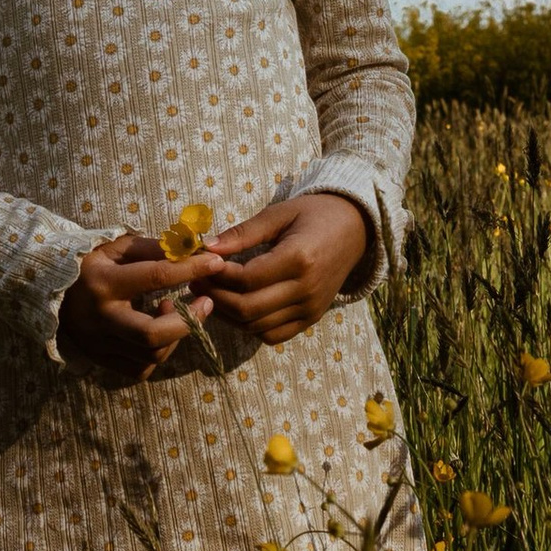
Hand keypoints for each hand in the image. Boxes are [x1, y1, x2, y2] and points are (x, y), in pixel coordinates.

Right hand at [57, 232, 225, 383]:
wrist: (50, 291)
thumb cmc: (91, 264)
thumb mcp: (116, 247)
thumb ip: (154, 248)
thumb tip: (195, 249)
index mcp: (103, 282)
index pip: (156, 276)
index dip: (191, 269)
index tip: (215, 263)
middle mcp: (100, 317)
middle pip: (152, 334)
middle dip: (188, 321)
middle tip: (205, 304)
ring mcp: (99, 343)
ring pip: (151, 355)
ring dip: (174, 335)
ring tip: (173, 311)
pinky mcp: (101, 360)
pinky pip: (140, 369)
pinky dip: (158, 353)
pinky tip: (159, 332)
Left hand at [196, 191, 370, 346]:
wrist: (354, 229)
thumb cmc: (314, 214)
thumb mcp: (278, 214)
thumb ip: (242, 233)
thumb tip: (206, 248)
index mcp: (299, 259)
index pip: (246, 279)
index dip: (216, 276)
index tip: (199, 264)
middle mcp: (306, 290)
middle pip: (248, 308)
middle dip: (215, 297)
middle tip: (196, 282)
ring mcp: (311, 309)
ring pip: (256, 326)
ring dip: (227, 314)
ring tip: (210, 293)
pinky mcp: (311, 319)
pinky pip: (272, 335)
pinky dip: (249, 326)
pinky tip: (236, 307)